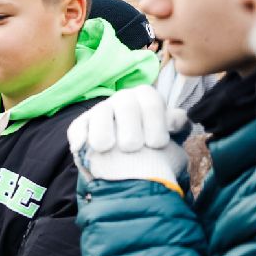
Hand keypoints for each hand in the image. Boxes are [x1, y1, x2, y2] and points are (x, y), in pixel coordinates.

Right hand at [66, 85, 187, 188]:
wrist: (131, 159)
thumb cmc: (152, 141)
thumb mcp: (171, 131)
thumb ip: (177, 123)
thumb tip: (173, 121)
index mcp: (146, 96)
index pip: (151, 103)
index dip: (154, 123)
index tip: (156, 144)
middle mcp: (123, 98)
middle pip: (126, 106)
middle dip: (129, 128)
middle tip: (132, 148)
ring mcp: (101, 110)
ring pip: (100, 114)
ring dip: (103, 131)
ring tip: (106, 148)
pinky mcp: (81, 124)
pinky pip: (78, 127)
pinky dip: (79, 137)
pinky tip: (81, 147)